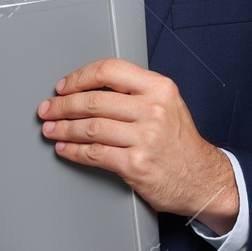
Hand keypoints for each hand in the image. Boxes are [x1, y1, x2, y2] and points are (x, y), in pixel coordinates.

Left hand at [37, 58, 238, 232]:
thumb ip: (134, 92)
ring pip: (90, 127)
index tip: (64, 86)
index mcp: (159, 88)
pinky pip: (94, 154)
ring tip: (50, 129)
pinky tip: (64, 148)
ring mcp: (145, 138)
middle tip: (48, 109)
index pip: (109, 70)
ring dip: (63, 128)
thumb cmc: (180, 143)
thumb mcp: (167, 104)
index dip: (80, 77)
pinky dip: (72, 151)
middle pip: (94, 100)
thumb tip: (88, 89)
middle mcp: (153, 110)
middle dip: (63, 105)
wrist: (203, 179)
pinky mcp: (136, 165)